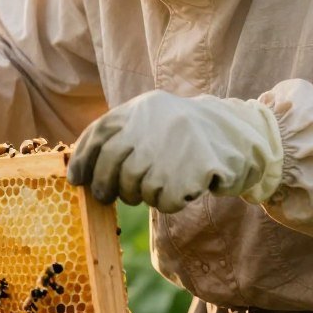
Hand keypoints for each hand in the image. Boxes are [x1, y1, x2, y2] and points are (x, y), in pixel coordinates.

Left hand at [67, 90, 283, 211]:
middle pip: (109, 166)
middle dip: (104, 186)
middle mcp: (148, 128)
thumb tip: (79, 168)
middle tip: (106, 196)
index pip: (97, 136)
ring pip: (134, 188)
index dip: (82, 161)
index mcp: (137, 110)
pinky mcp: (184, 175)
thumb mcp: (149, 118)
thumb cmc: (182, 133)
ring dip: (140, 194)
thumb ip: (118, 135)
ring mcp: (166, 152)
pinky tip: (181, 186)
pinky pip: (160, 201)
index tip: (77, 180)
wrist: (235, 135)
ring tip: (157, 182)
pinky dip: (167, 201)